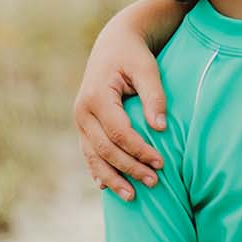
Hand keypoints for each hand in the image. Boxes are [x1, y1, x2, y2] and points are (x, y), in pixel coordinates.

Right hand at [75, 9, 169, 197]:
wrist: (114, 44)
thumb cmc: (134, 55)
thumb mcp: (147, 68)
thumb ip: (154, 96)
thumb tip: (160, 128)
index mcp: (96, 96)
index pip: (119, 132)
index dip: (139, 150)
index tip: (161, 163)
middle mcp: (82, 111)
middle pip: (105, 149)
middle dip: (129, 168)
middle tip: (154, 182)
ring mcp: (80, 120)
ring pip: (93, 156)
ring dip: (112, 178)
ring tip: (132, 197)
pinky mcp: (84, 126)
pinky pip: (89, 152)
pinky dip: (97, 170)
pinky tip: (106, 187)